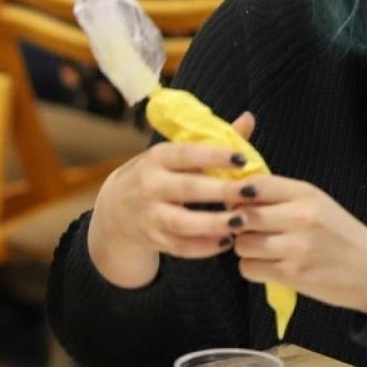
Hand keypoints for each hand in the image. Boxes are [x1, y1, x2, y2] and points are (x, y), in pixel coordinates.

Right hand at [88, 112, 259, 287]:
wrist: (115, 210)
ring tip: (241, 222)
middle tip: (252, 192)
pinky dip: (204, 247)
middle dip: (222, 191)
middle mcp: (149, 186)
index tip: (243, 159)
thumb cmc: (157, 176)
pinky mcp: (152, 239)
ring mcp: (149, 215)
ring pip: (183, 222)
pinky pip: (180, 247)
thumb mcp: (174, 156)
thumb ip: (212, 141)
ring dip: (214, 224)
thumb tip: (248, 118)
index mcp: (157, 158)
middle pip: (188, 189)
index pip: (187, 154)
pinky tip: (226, 241)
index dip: (215, 156)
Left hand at [228, 176, 366, 313]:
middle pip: (241, 216)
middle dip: (238, 225)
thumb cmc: (339, 234)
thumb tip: (233, 195)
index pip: (253, 184)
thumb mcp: (315, 203)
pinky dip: (253, 268)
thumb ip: (279, 196)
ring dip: (246, 249)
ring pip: (241, 244)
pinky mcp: (291, 273)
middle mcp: (300, 216)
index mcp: (305, 193)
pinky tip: (270, 266)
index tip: (237, 203)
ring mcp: (295, 246)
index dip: (236, 194)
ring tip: (265, 250)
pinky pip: (248, 268)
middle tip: (250, 230)